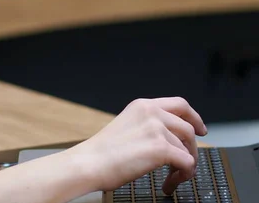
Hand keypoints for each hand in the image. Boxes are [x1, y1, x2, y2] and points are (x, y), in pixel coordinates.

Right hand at [73, 97, 206, 194]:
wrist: (88, 163)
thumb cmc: (101, 152)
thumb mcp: (126, 127)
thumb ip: (148, 126)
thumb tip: (171, 141)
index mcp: (142, 106)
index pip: (180, 104)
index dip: (195, 117)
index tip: (200, 129)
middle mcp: (152, 113)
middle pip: (189, 128)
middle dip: (191, 148)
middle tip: (187, 163)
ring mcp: (157, 129)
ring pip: (188, 149)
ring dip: (183, 167)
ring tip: (170, 179)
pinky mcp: (161, 148)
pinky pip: (187, 164)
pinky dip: (182, 177)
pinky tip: (168, 184)